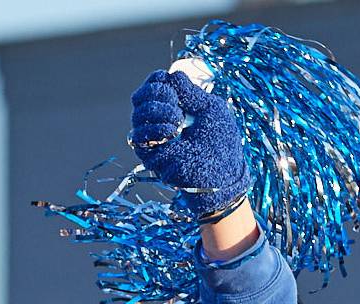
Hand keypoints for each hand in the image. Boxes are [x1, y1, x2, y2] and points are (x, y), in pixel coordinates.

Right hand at [129, 69, 249, 215]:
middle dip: (155, 92)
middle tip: (175, 101)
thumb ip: (192, 93)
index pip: (155, 87)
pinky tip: (170, 131)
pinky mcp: (150, 156)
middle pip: (141, 98)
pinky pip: (138, 137)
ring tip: (177, 119)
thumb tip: (172, 74)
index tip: (166, 79)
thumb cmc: (222, 143)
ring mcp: (154, 139)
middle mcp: (161, 121)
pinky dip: (152, 129)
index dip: (156, 80)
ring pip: (137, 115)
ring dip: (156, 110)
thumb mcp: (211, 110)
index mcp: (176, 107)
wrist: (222, 174)